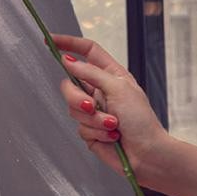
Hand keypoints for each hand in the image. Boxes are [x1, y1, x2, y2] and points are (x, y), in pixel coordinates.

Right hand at [53, 34, 171, 186]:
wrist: (147, 154)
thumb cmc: (142, 121)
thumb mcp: (118, 88)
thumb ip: (91, 73)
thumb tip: (69, 61)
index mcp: (110, 75)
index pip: (87, 51)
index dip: (68, 44)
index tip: (50, 40)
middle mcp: (100, 91)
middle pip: (70, 83)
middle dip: (77, 98)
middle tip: (91, 107)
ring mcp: (94, 111)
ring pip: (73, 108)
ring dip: (94, 120)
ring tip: (113, 126)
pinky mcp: (90, 130)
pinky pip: (80, 128)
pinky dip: (96, 133)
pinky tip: (112, 137)